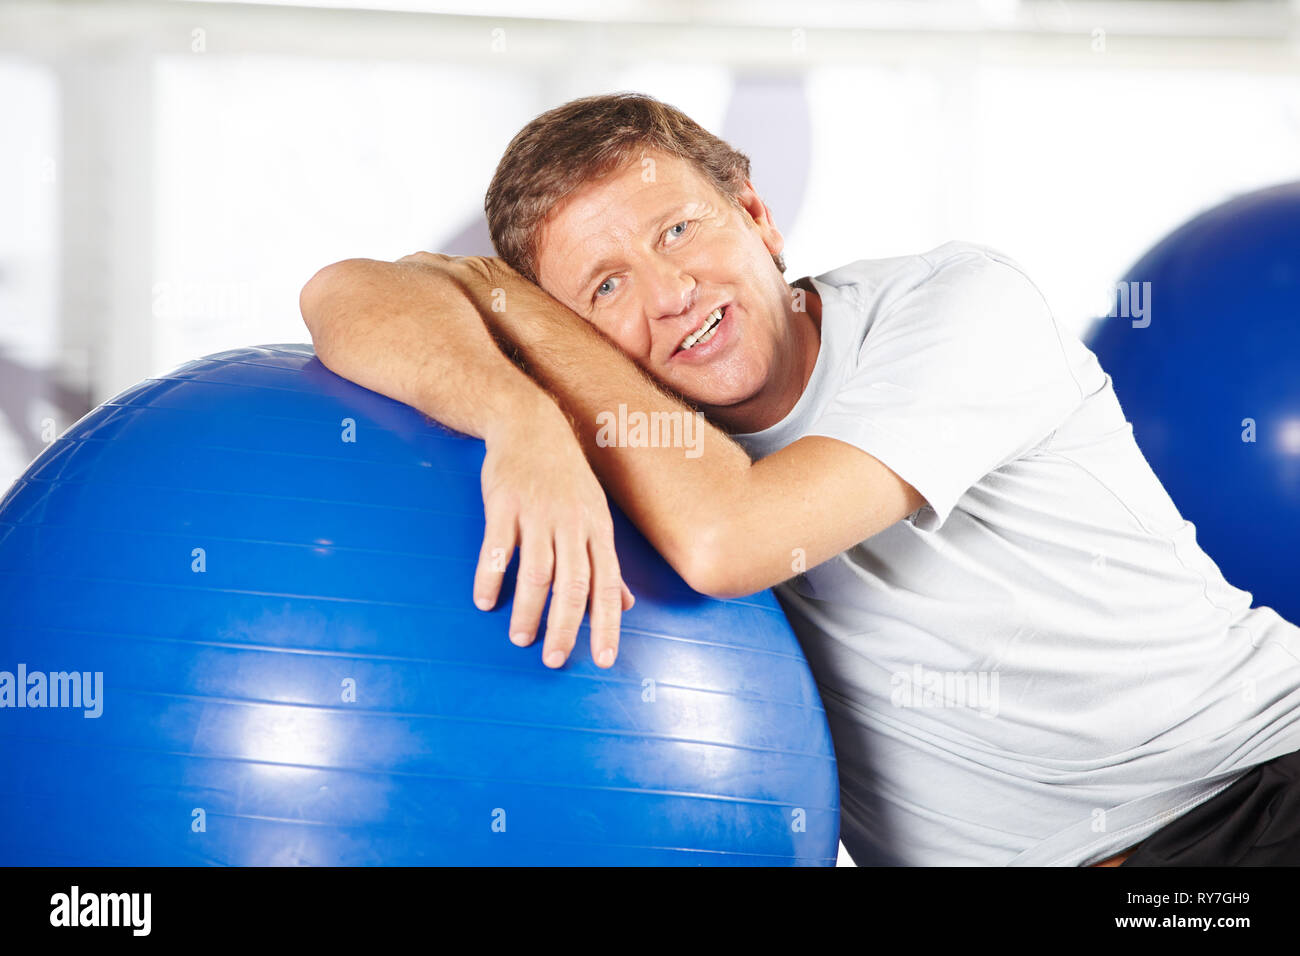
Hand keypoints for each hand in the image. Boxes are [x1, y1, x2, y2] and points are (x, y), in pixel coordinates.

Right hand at [473, 403, 633, 668]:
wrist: (531, 424)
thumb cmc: (566, 477)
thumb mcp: (595, 515)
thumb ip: (607, 562)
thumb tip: (624, 604)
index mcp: (597, 530)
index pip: (607, 585)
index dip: (607, 624)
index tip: (604, 660)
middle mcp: (572, 524)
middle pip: (573, 585)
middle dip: (566, 627)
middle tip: (555, 660)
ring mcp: (538, 513)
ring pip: (536, 571)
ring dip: (528, 609)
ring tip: (520, 638)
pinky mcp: (504, 504)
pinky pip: (497, 548)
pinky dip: (491, 577)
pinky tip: (485, 601)